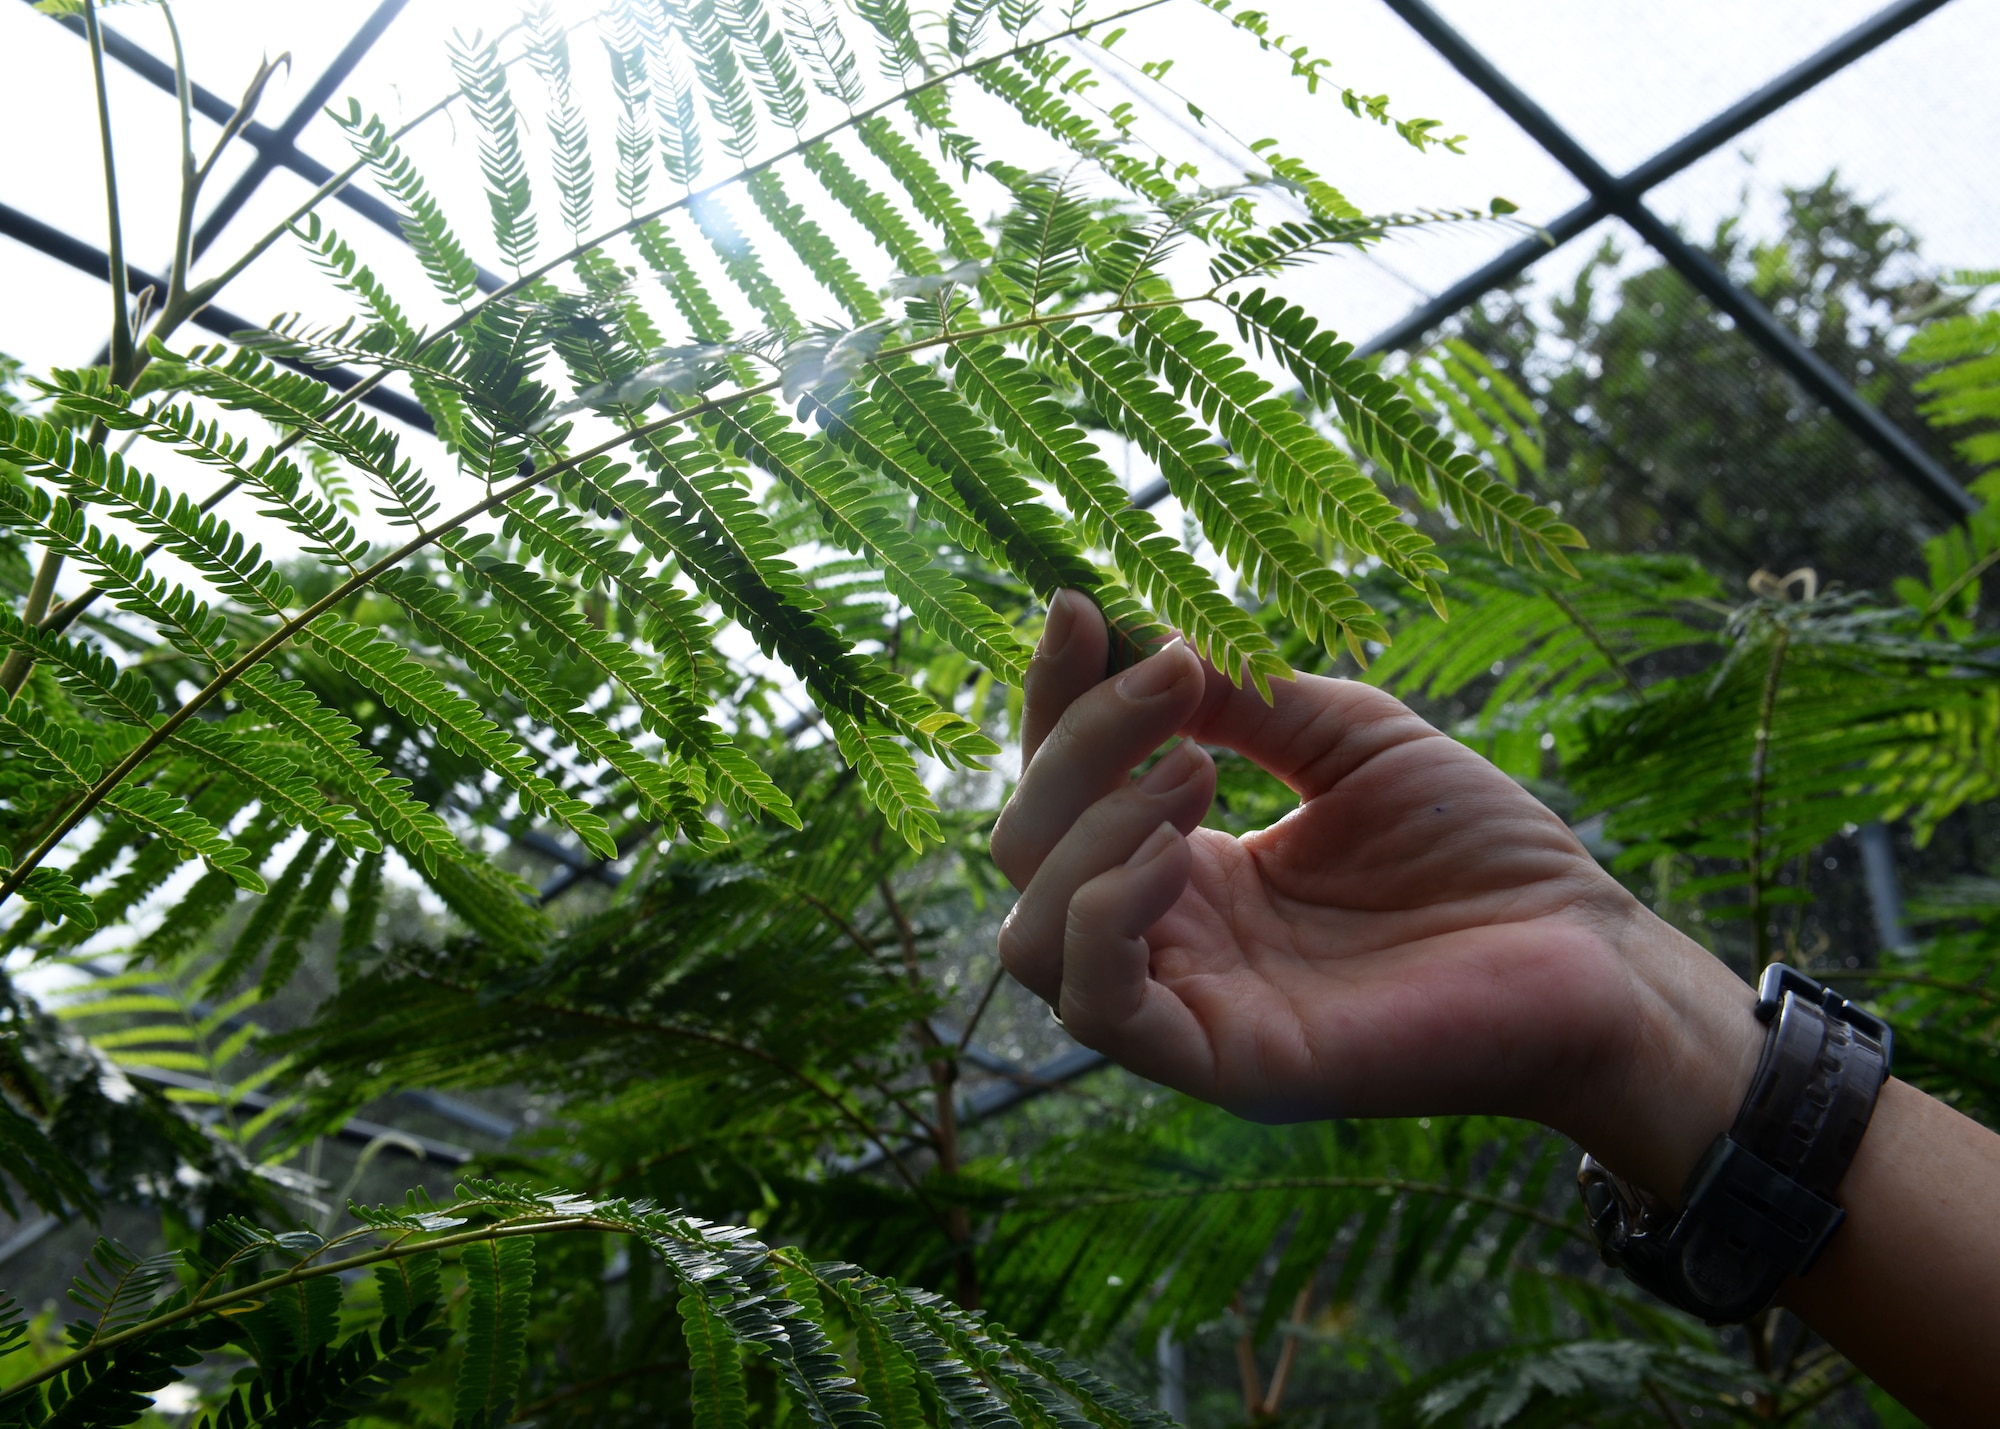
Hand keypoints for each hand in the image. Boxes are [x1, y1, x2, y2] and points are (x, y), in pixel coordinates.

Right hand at [991, 593, 1759, 1195]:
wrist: (1588, 952)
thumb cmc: (1479, 850)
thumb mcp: (1348, 738)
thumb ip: (1241, 700)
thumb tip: (1137, 643)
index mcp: (1184, 869)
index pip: (1061, 789)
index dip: (1053, 697)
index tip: (1077, 606)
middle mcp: (1167, 940)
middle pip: (1025, 849)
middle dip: (1077, 744)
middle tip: (1176, 681)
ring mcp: (1186, 1006)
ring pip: (1030, 932)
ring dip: (1088, 827)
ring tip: (1196, 773)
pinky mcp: (1220, 1062)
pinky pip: (1095, 1004)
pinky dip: (1110, 907)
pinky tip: (1187, 847)